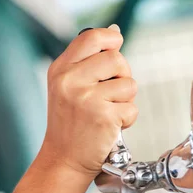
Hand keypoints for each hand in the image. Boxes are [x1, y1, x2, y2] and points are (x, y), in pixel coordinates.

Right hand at [41, 25, 137, 180]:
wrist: (64, 160)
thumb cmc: (70, 124)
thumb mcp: (67, 86)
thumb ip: (88, 60)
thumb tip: (115, 32)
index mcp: (61, 70)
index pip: (92, 37)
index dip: (111, 40)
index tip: (115, 49)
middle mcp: (71, 81)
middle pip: (117, 59)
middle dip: (123, 75)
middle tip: (112, 93)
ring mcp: (87, 99)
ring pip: (129, 85)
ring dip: (125, 101)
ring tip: (108, 112)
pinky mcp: (104, 117)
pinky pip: (132, 108)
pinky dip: (127, 120)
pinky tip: (110, 127)